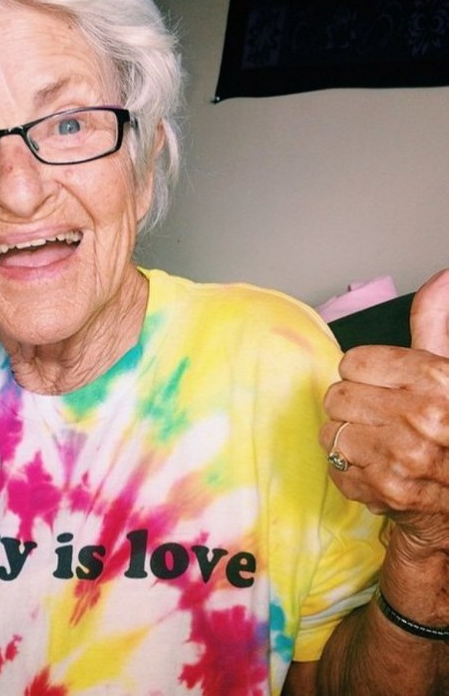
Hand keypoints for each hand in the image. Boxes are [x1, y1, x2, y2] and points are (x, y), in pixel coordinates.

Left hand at [321, 271, 448, 549]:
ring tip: (376, 445)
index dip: (363, 375)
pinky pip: (334, 469)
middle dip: (352, 407)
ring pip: (329, 433)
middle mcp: (419, 416)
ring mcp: (400, 456)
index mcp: (434, 378)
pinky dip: (350, 472)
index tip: (380, 387)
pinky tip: (377, 470)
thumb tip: (441, 276)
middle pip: (336, 397)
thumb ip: (434, 323)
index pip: (352, 363)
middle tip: (377, 418)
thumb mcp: (448, 368)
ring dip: (347, 440)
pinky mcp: (384, 490)